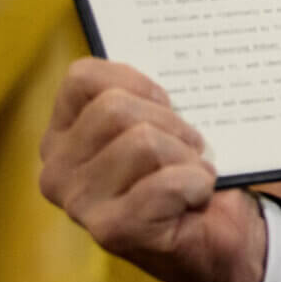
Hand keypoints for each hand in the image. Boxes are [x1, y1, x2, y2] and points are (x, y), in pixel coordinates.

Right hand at [36, 58, 267, 281]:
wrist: (223, 233)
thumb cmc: (191, 167)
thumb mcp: (166, 119)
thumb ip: (148, 92)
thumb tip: (169, 49)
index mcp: (64, 135)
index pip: (83, 77)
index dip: (140, 83)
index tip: (168, 105)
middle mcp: (57, 170)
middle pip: (116, 108)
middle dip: (172, 123)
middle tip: (189, 149)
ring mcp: (79, 204)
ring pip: (143, 141)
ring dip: (187, 156)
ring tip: (191, 175)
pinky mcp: (112, 231)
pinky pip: (166, 183)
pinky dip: (197, 184)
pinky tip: (195, 199)